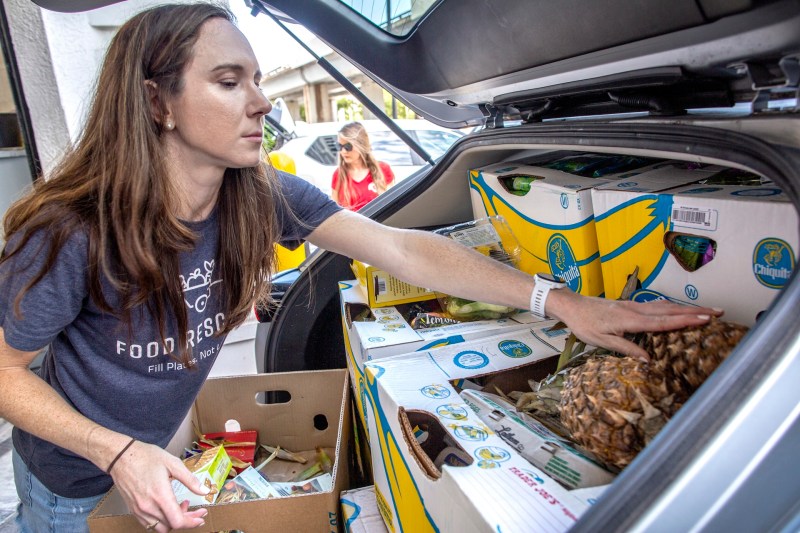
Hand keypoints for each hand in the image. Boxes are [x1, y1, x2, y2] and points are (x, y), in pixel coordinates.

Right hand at [109, 440, 208, 531]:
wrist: (121, 457)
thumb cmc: (147, 457)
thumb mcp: (173, 464)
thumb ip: (190, 480)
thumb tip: (205, 491)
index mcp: (160, 496)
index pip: (178, 521)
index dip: (192, 522)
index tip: (201, 517)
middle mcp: (148, 507)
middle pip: (171, 525)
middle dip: (187, 520)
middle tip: (196, 510)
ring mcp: (139, 510)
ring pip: (160, 527)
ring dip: (174, 521)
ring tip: (181, 506)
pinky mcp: (133, 509)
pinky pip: (150, 524)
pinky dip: (162, 520)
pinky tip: (167, 507)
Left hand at [548, 290, 722, 359]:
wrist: (572, 306)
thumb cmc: (585, 325)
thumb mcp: (602, 341)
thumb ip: (626, 348)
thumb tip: (648, 360)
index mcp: (631, 319)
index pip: (664, 321)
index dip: (686, 321)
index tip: (706, 319)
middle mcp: (636, 310)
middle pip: (671, 310)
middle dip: (695, 311)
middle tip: (718, 312)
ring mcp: (634, 305)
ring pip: (666, 306)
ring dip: (686, 307)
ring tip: (707, 310)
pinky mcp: (631, 305)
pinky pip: (657, 305)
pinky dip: (673, 307)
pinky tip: (680, 309)